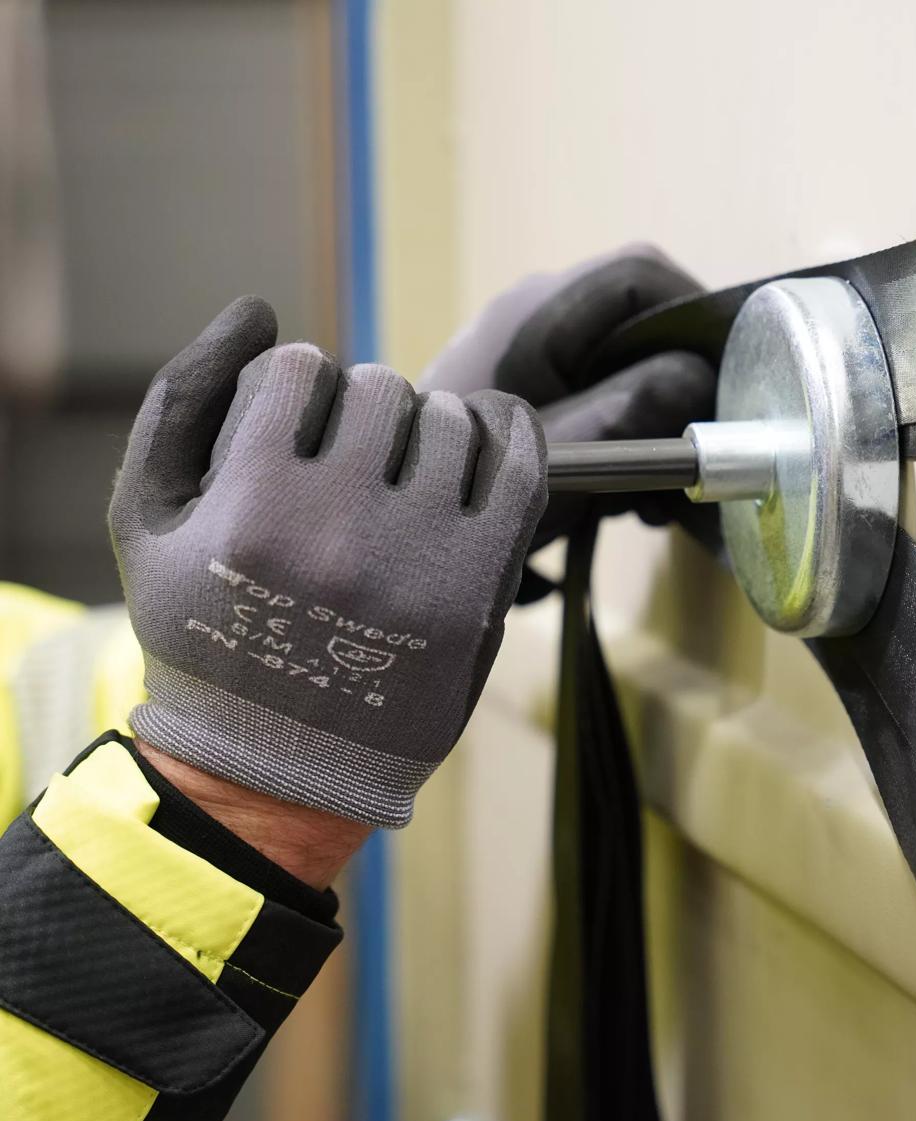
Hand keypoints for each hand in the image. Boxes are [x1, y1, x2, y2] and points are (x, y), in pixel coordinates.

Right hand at [110, 296, 546, 827]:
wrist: (280, 763)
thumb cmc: (206, 635)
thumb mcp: (144, 521)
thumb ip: (180, 400)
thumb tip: (257, 310)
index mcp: (252, 507)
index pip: (301, 369)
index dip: (302, 387)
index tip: (304, 426)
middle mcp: (340, 530)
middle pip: (380, 391)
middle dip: (366, 410)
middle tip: (358, 456)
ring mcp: (419, 561)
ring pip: (449, 419)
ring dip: (430, 425)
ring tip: (409, 465)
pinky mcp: (478, 587)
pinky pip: (520, 464)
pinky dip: (508, 431)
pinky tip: (484, 438)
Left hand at [419, 245, 715, 547]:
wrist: (385, 527)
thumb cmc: (465, 481)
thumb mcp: (563, 451)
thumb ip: (633, 406)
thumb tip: (698, 376)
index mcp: (540, 315)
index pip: (641, 276)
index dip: (696, 316)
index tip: (728, 381)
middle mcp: (535, 320)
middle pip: (639, 326)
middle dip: (681, 390)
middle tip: (698, 457)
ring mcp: (527, 357)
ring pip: (624, 370)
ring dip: (658, 429)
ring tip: (660, 501)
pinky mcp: (526, 396)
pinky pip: (597, 400)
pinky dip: (627, 444)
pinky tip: (632, 503)